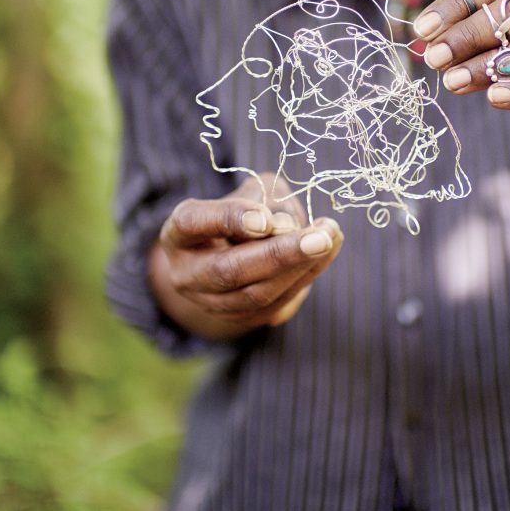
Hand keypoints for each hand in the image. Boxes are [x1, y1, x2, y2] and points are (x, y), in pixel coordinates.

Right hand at [149, 173, 342, 340]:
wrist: (231, 254)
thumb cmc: (243, 210)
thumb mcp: (252, 191)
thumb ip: (267, 199)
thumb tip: (286, 226)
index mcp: (179, 234)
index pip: (193, 223)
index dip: (230, 219)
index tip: (265, 218)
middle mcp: (188, 274)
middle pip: (229, 270)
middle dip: (278, 254)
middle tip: (320, 236)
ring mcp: (212, 303)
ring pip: (256, 294)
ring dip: (300, 266)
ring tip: (330, 236)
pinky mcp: (242, 319)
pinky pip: (277, 303)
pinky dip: (307, 275)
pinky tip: (329, 249)